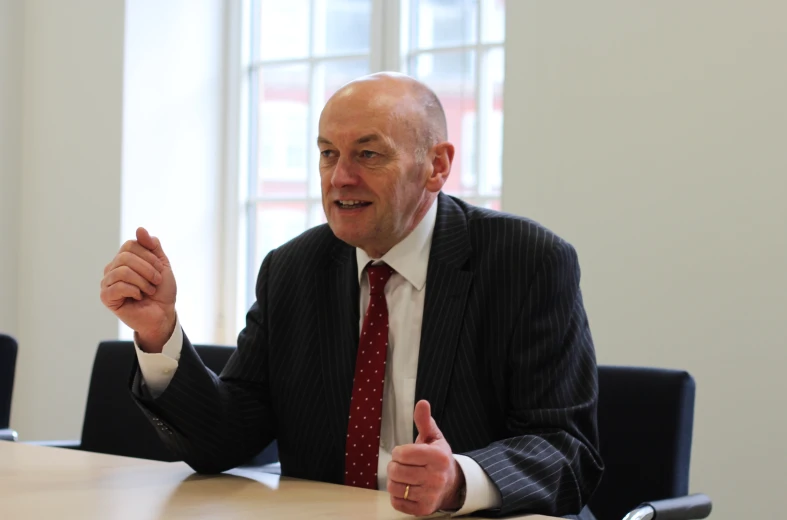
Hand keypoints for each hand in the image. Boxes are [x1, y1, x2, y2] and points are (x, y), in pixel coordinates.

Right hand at [100, 227, 176, 351]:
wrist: (163, 314)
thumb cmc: (162, 291)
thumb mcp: (162, 265)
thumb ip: (152, 246)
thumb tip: (140, 229)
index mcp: (124, 258)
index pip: (131, 244)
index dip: (149, 256)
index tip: (160, 270)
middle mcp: (113, 268)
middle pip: (125, 257)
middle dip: (148, 269)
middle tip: (156, 282)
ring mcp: (108, 282)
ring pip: (122, 271)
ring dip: (143, 281)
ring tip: (149, 290)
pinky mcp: (106, 297)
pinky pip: (118, 286)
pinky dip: (135, 290)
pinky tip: (139, 297)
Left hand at [387, 400, 465, 515]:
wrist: (452, 484)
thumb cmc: (438, 458)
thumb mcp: (433, 437)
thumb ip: (425, 421)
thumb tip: (422, 403)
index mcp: (439, 457)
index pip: (403, 453)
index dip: (399, 452)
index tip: (404, 453)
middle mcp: (436, 478)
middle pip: (396, 471)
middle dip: (394, 465)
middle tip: (402, 465)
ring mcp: (430, 495)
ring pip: (394, 487)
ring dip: (394, 480)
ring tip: (403, 476)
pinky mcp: (423, 509)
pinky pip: (396, 502)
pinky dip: (396, 495)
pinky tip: (406, 488)